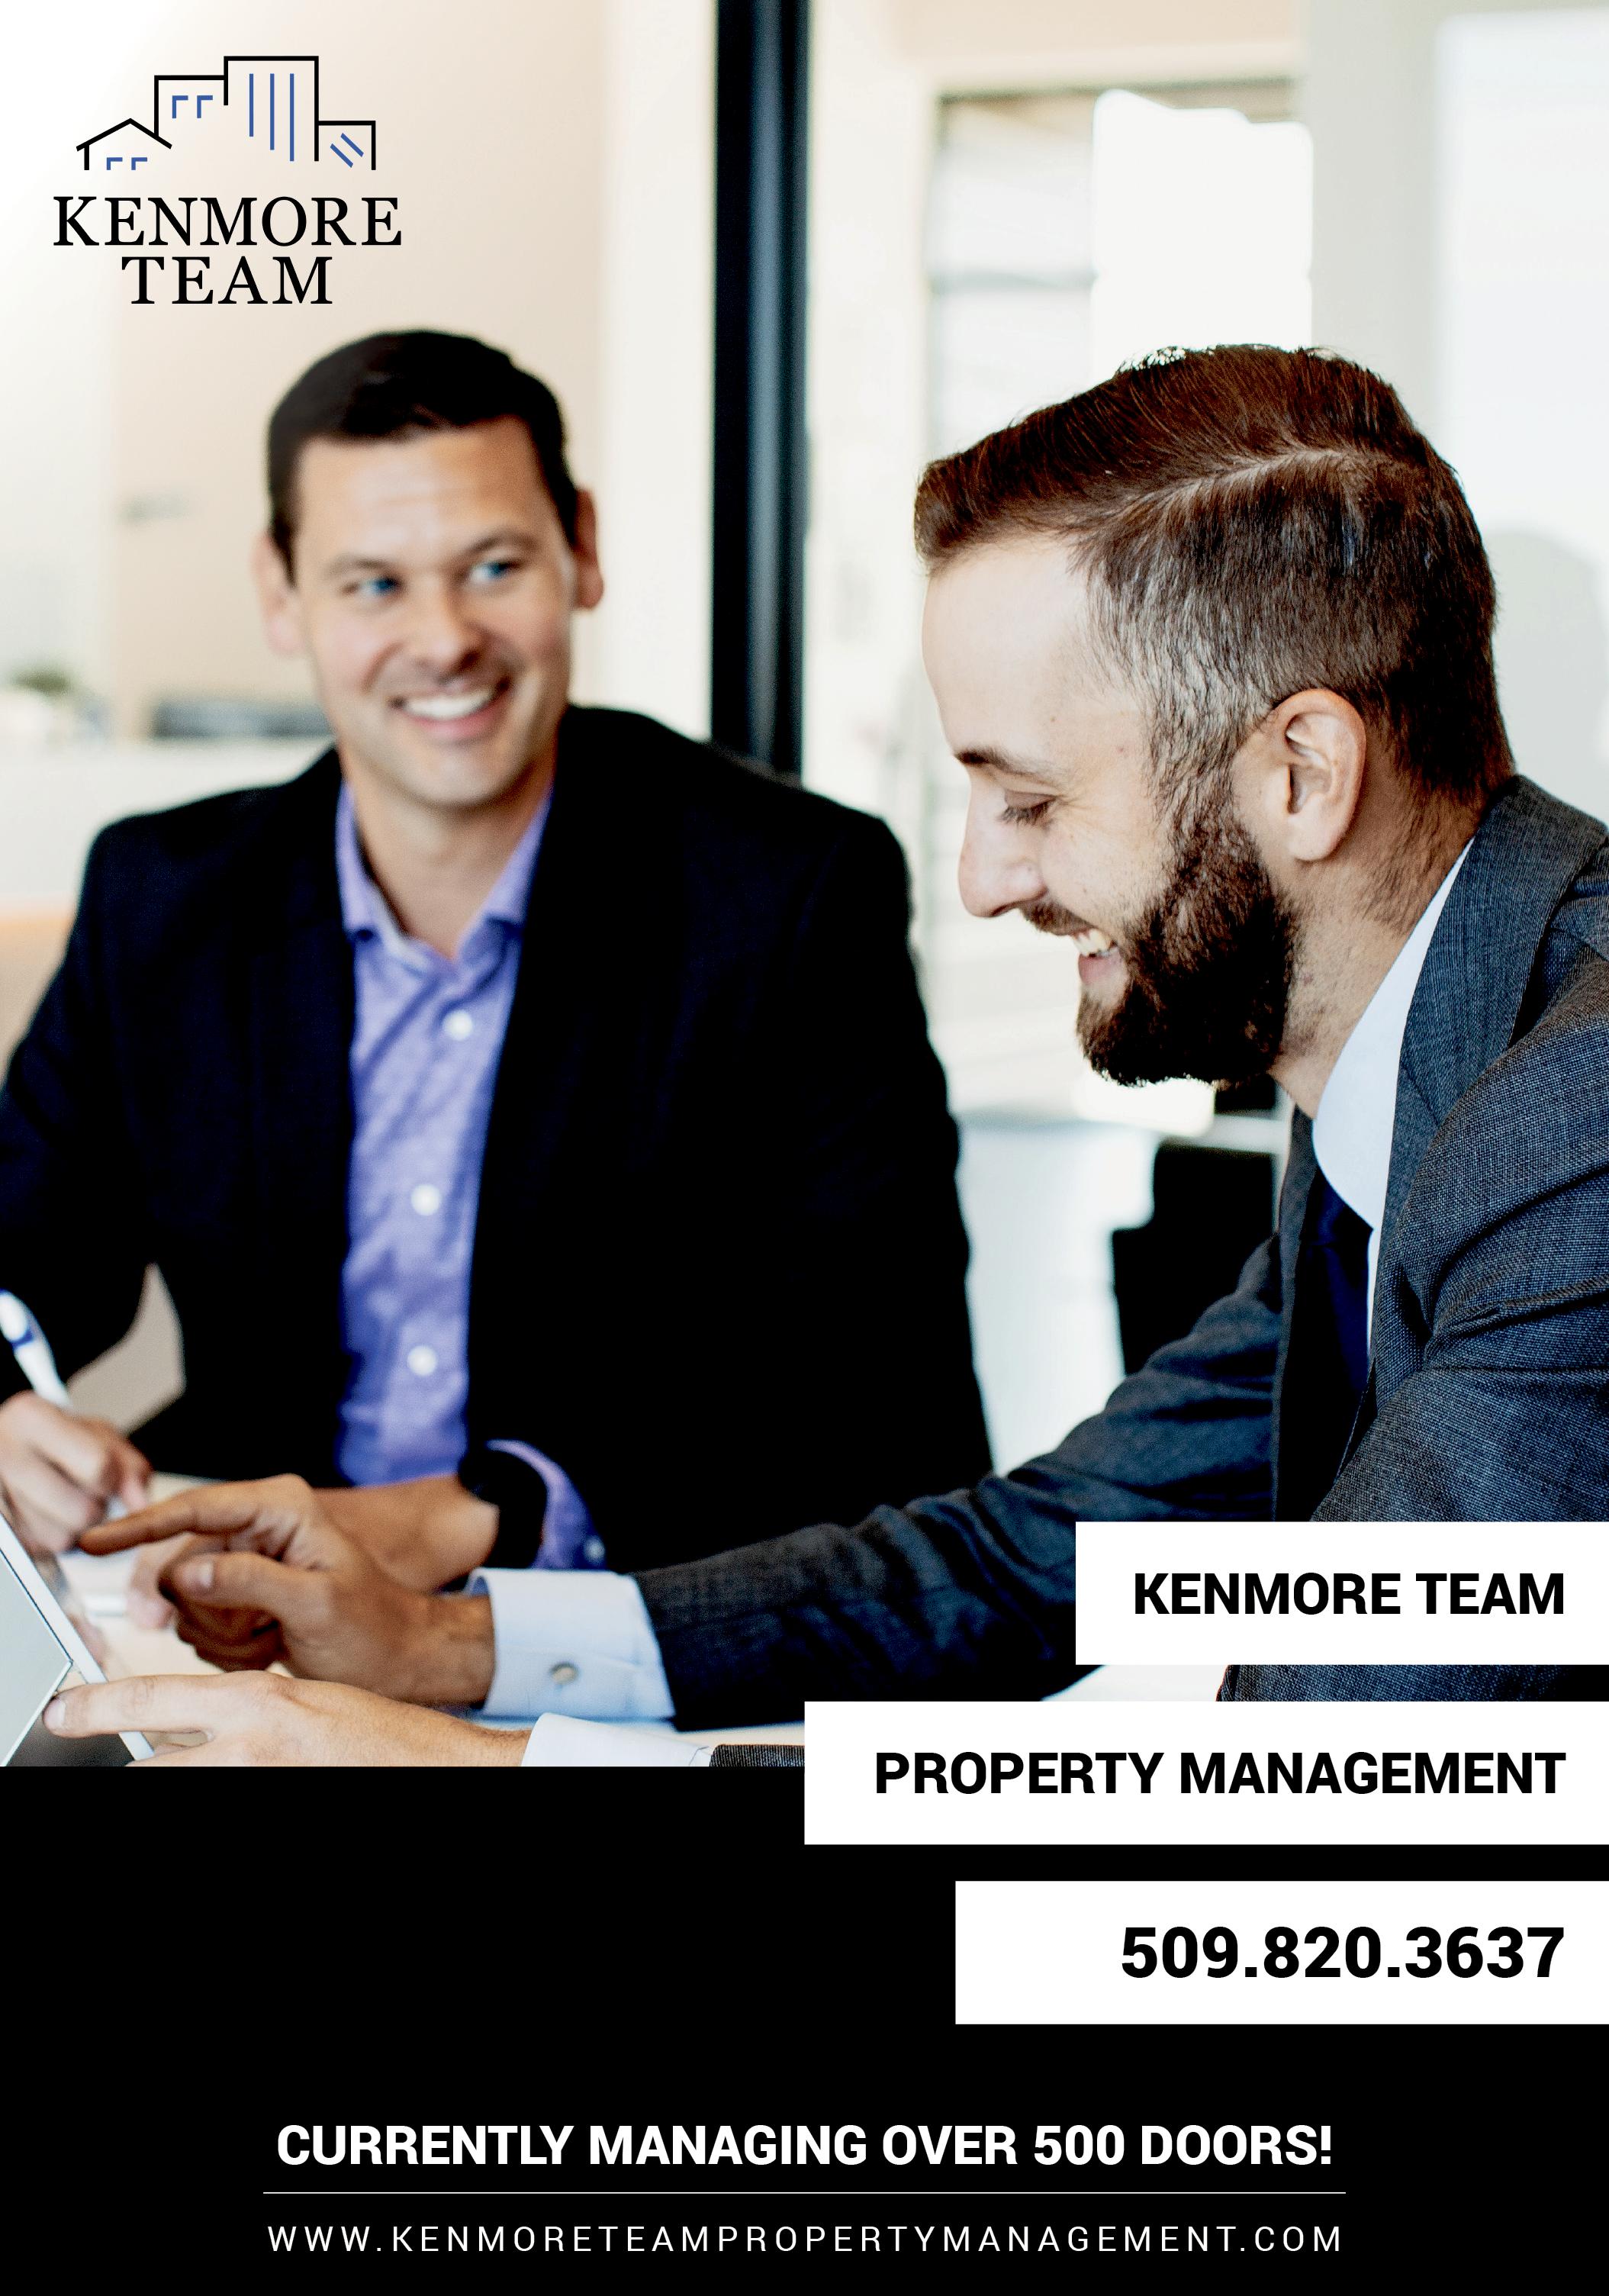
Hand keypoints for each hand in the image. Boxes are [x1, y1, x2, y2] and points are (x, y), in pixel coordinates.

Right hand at [0, 1391, 149, 1553]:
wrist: (11, 1441)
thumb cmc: (56, 1435)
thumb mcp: (98, 1434)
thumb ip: (129, 1465)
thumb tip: (140, 1503)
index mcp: (33, 1419)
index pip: (98, 1467)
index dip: (111, 1478)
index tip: (103, 1473)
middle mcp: (8, 1455)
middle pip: (82, 1512)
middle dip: (96, 1508)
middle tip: (85, 1491)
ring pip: (61, 1538)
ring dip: (75, 1528)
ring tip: (64, 1499)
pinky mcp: (2, 1528)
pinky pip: (42, 1549)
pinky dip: (54, 1535)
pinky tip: (48, 1511)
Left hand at [43, 1671, 527, 1766]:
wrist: (440, 1767)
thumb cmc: (378, 1734)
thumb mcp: (304, 1702)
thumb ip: (244, 1713)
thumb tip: (191, 1723)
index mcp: (255, 1702)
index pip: (150, 1699)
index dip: (94, 1707)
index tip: (62, 1713)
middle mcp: (248, 1748)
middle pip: (146, 1769)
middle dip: (118, 1772)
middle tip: (92, 1762)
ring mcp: (259, 1784)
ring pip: (175, 1787)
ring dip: (166, 1782)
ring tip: (162, 1772)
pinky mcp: (275, 1806)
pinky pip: (214, 1805)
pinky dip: (209, 1792)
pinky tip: (219, 1782)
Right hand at [80, 1476, 497, 1704]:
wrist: (397, 1659)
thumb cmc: (374, 1627)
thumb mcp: (316, 1603)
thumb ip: (250, 1581)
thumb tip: (190, 1569)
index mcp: (281, 1507)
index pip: (194, 1509)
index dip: (139, 1527)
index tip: (94, 1542)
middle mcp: (258, 1526)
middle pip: (178, 1560)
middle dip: (205, 1608)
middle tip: (251, 1631)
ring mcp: (245, 1560)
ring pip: (183, 1599)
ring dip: (221, 1633)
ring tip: (270, 1638)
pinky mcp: (239, 1593)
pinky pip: (197, 1621)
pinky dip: (224, 1645)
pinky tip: (265, 1645)